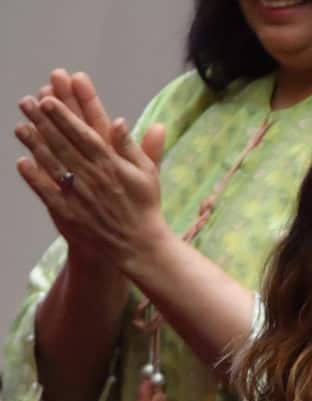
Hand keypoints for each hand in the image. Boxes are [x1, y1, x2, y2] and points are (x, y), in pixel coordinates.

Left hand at [15, 69, 167, 273]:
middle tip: (26, 103)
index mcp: (111, 165)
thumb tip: (118, 120)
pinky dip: (34, 177)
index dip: (63, 116)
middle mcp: (93, 177)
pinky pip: (47, 192)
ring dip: (34, 144)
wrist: (138, 246)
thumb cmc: (144, 206)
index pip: (83, 134)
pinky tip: (22, 162)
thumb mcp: (147, 173)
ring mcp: (78, 195)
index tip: (47, 100)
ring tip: (20, 126)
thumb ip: (131, 146)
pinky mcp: (69, 213)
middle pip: (63, 144)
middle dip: (43, 122)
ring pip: (52, 164)